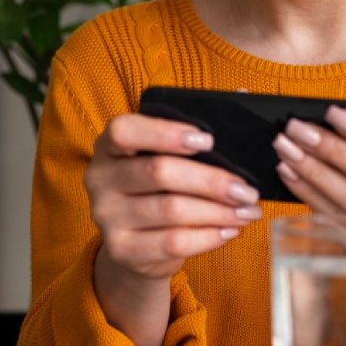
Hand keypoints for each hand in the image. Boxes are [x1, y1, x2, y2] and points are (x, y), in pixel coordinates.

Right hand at [85, 113, 262, 345]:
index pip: (124, 131)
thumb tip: (242, 96)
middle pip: (158, 172)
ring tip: (247, 211)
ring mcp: (107, 217)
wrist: (134, 247)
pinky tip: (229, 230)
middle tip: (246, 189)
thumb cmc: (157, 191)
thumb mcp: (165, 158)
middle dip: (211, 180)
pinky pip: (173, 242)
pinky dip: (208, 237)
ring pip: (172, 210)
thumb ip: (194, 131)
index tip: (207, 140)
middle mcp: (99, 179)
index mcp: (108, 146)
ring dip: (218, 211)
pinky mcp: (121, 250)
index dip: (165, 133)